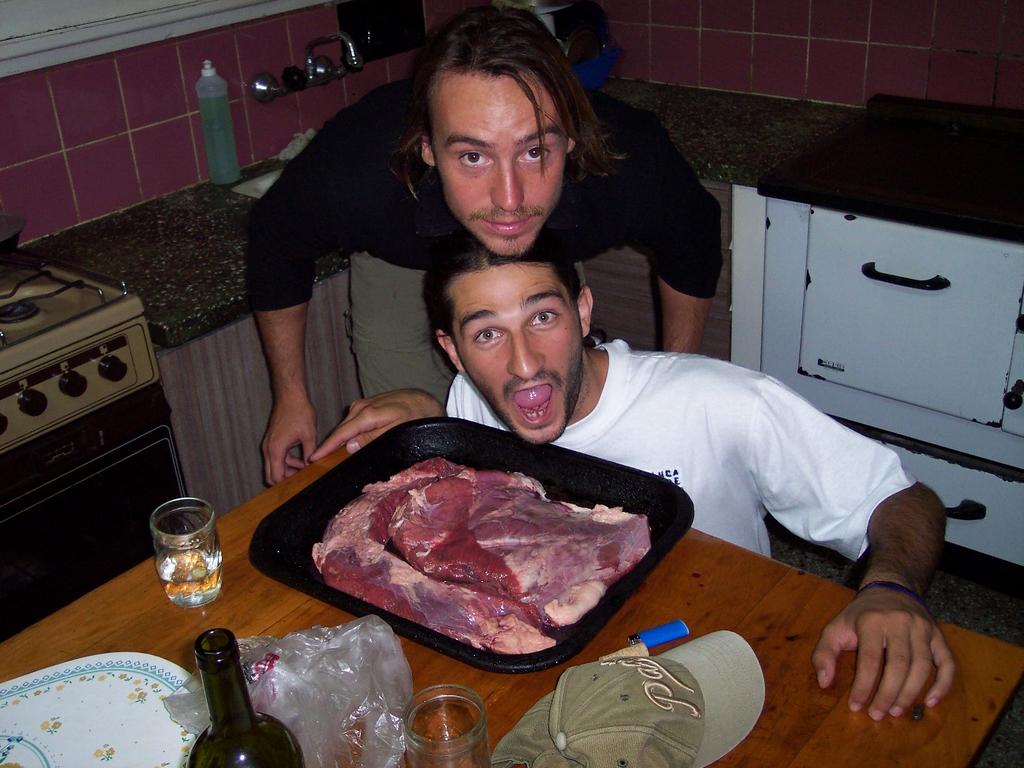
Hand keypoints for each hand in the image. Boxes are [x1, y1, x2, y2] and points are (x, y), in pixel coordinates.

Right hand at [261, 395, 316, 484]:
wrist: (290, 395)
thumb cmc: (298, 412)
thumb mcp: (309, 435)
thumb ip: (310, 453)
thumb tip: (312, 466)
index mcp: (276, 449)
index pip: (275, 476)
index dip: (287, 483)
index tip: (300, 483)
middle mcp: (268, 448)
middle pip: (271, 474)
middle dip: (285, 479)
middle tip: (301, 479)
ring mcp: (269, 444)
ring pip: (275, 466)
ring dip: (287, 470)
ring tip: (305, 469)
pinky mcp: (272, 440)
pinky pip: (277, 457)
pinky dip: (287, 461)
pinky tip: (302, 459)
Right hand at [309, 389, 443, 460]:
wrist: (423, 400)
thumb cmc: (414, 417)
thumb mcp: (396, 430)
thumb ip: (372, 438)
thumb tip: (350, 446)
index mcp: (367, 414)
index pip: (342, 433)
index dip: (327, 446)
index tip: (313, 457)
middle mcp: (361, 407)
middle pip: (340, 430)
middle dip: (329, 444)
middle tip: (317, 462)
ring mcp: (362, 404)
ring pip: (346, 425)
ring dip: (338, 438)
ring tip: (328, 454)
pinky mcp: (365, 405)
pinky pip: (352, 420)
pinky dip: (347, 431)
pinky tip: (346, 441)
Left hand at [811, 587, 954, 719]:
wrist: (891, 590)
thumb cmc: (860, 615)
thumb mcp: (835, 628)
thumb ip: (824, 653)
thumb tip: (824, 683)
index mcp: (871, 621)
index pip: (870, 660)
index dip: (864, 686)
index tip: (856, 706)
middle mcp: (900, 623)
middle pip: (898, 665)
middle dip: (888, 694)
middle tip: (878, 714)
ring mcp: (922, 629)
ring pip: (922, 666)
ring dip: (910, 693)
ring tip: (896, 711)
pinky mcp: (938, 636)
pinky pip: (947, 663)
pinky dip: (942, 685)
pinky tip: (930, 702)